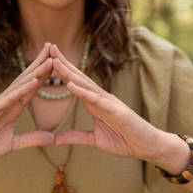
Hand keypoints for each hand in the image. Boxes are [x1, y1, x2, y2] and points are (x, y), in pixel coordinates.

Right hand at [0, 43, 54, 164]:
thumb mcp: (14, 143)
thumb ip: (33, 139)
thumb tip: (53, 138)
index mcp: (13, 107)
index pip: (31, 87)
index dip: (44, 74)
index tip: (57, 61)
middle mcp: (7, 101)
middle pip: (27, 78)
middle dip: (41, 63)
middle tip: (54, 47)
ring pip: (20, 84)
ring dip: (36, 71)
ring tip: (50, 59)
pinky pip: (9, 99)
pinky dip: (22, 90)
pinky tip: (34, 81)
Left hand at [49, 44, 164, 161]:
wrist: (147, 146)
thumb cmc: (124, 140)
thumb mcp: (94, 140)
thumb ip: (75, 137)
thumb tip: (55, 139)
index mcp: (93, 102)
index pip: (74, 82)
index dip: (61, 70)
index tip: (45, 59)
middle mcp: (99, 97)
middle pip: (77, 77)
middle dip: (62, 62)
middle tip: (47, 46)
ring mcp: (108, 102)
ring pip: (85, 84)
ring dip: (68, 72)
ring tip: (54, 60)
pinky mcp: (116, 110)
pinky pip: (96, 100)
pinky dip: (83, 92)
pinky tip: (70, 85)